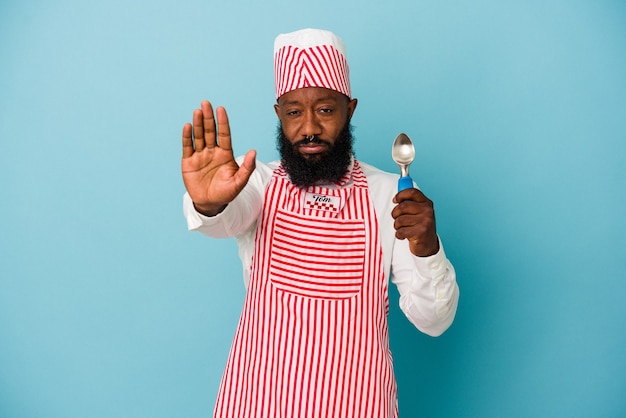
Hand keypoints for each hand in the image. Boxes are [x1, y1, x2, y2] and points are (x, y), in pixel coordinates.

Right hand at [181, 100, 255, 215]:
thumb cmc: (226, 193)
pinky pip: (188, 147)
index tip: (221, 109)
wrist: (210, 204)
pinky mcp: (188, 162)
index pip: (224, 134)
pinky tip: (188, 126)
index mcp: (225, 154)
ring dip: (198, 124)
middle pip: (210, 131)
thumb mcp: (239, 182)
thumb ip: (247, 168)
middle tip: (206, 103)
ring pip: (199, 136)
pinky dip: (187, 137)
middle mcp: (212, 151)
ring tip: (197, 111)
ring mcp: (200, 155)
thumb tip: (254, 151)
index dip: (223, 122)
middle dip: (208, 118)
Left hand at [392, 188, 439, 256]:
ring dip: (397, 226)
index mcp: (427, 203)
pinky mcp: (420, 233)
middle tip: (396, 218)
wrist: (428, 245)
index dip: (400, 195)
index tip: (395, 200)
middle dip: (395, 213)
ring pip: (400, 220)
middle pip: (402, 206)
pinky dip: (399, 234)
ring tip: (402, 229)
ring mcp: (425, 222)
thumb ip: (410, 203)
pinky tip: (404, 236)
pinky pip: (400, 231)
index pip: (412, 192)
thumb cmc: (420, 227)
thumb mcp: (419, 212)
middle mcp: (428, 211)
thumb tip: (397, 196)